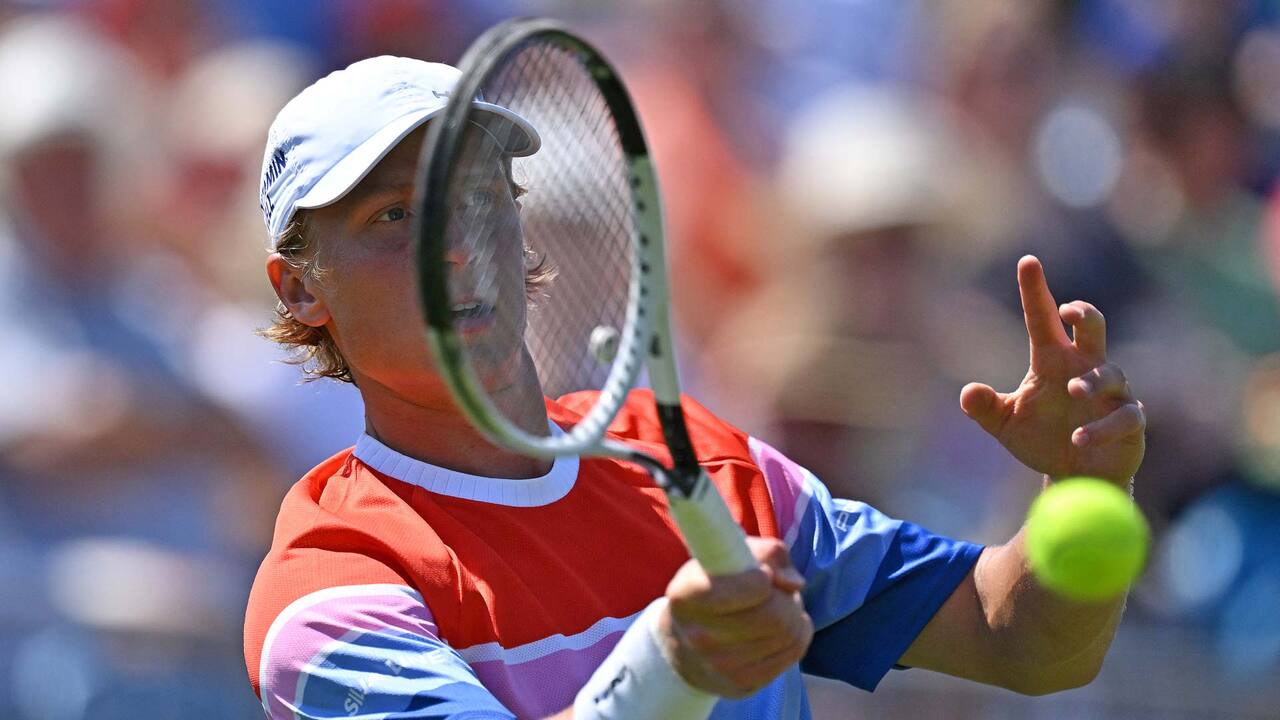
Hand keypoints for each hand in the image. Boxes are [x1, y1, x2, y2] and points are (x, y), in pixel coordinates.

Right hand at [657, 536, 812, 697]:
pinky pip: (793, 653)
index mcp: (686, 597)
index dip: (764, 576)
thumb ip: (765, 553)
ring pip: (788, 634)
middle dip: (785, 597)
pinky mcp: (741, 685)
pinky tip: (783, 627)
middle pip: (774, 615)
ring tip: (778, 607)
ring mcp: (720, 666)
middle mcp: (698, 636)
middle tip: (777, 591)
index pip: (747, 588)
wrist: (683, 645)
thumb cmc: (710, 588)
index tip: (762, 574)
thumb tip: (793, 583)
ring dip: (793, 614)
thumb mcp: (726, 557)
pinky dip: (798, 634)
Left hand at [959, 256, 1145, 483]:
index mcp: (1052, 361)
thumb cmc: (1042, 439)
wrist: (1075, 476)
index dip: (1035, 292)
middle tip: (1070, 310)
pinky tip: (1079, 437)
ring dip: (1092, 381)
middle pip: (1091, 329)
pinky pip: (1124, 417)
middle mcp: (1083, 369)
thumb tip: (967, 392)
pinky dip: (1102, 426)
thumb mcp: (1006, 425)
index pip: (1041, 320)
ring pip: (1110, 373)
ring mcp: (1111, 394)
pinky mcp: (1129, 422)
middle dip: (1085, 314)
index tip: (1028, 262)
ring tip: (1074, 390)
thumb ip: (986, 408)